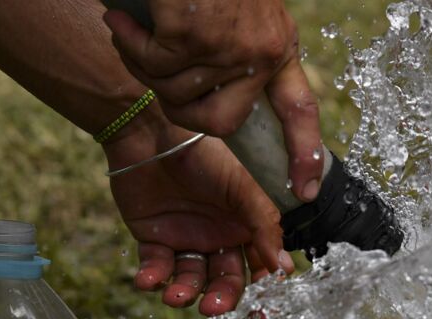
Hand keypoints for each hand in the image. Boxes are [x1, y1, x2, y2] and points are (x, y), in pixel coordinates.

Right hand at [102, 0, 322, 200]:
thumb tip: (210, 106)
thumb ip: (232, 57)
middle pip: (218, 123)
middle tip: (157, 65)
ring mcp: (230, 46)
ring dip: (147, 64)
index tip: (304, 189)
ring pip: (176, 95)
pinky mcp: (194, 36)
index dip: (302, 152)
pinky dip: (130, 43)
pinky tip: (127, 18)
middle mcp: (261, 51)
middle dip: (179, 108)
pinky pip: (152, 66)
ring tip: (144, 24)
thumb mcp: (234, 14)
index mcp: (276, 46)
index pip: (299, 110)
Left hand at [103, 117, 294, 317]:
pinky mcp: (154, 239)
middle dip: (221, 298)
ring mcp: (187, 239)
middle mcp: (220, 237)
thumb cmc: (205, 153)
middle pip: (226, 281)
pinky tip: (148, 281)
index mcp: (246, 226)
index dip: (264, 294)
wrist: (151, 132)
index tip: (262, 317)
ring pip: (191, 280)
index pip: (261, 267)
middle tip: (211, 308)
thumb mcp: (244, 188)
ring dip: (185, 293)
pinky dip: (152, 279)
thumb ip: (264, 226)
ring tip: (175, 296)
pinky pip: (156, 268)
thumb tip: (284, 269)